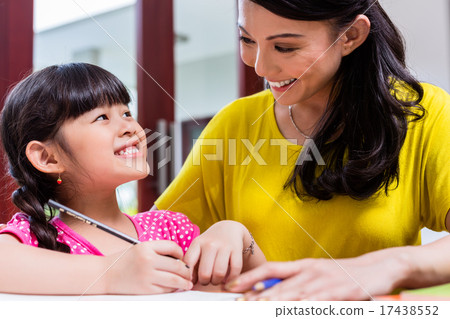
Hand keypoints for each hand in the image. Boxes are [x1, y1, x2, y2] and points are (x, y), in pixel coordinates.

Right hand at [104, 240, 192, 294]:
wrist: (105, 275)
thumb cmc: (125, 261)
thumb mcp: (140, 248)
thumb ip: (158, 250)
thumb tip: (180, 258)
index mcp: (146, 246)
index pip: (173, 247)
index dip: (181, 253)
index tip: (182, 258)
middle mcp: (147, 260)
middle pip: (177, 266)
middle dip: (187, 271)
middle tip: (189, 273)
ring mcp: (147, 276)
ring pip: (174, 280)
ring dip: (184, 282)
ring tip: (187, 283)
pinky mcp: (145, 289)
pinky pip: (165, 290)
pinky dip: (172, 289)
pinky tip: (175, 288)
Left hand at [184, 220, 247, 285]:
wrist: (229, 229)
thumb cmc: (210, 244)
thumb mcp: (198, 248)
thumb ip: (192, 263)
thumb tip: (190, 283)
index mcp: (197, 243)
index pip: (188, 262)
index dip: (188, 276)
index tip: (191, 281)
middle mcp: (210, 244)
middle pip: (205, 273)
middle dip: (205, 282)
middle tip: (206, 281)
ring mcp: (224, 246)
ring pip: (219, 273)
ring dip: (217, 281)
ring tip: (216, 280)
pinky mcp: (236, 249)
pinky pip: (234, 270)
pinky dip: (231, 279)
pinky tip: (227, 278)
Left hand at [226, 251, 407, 300]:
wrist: (379, 267)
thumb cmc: (344, 273)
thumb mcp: (318, 272)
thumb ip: (298, 280)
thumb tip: (271, 290)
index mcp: (304, 265)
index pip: (271, 269)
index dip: (250, 277)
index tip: (233, 285)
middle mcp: (310, 272)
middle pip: (277, 285)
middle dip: (255, 295)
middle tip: (236, 303)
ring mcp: (324, 283)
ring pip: (293, 295)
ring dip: (272, 302)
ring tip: (254, 308)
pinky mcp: (339, 294)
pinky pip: (316, 303)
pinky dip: (302, 308)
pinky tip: (290, 311)